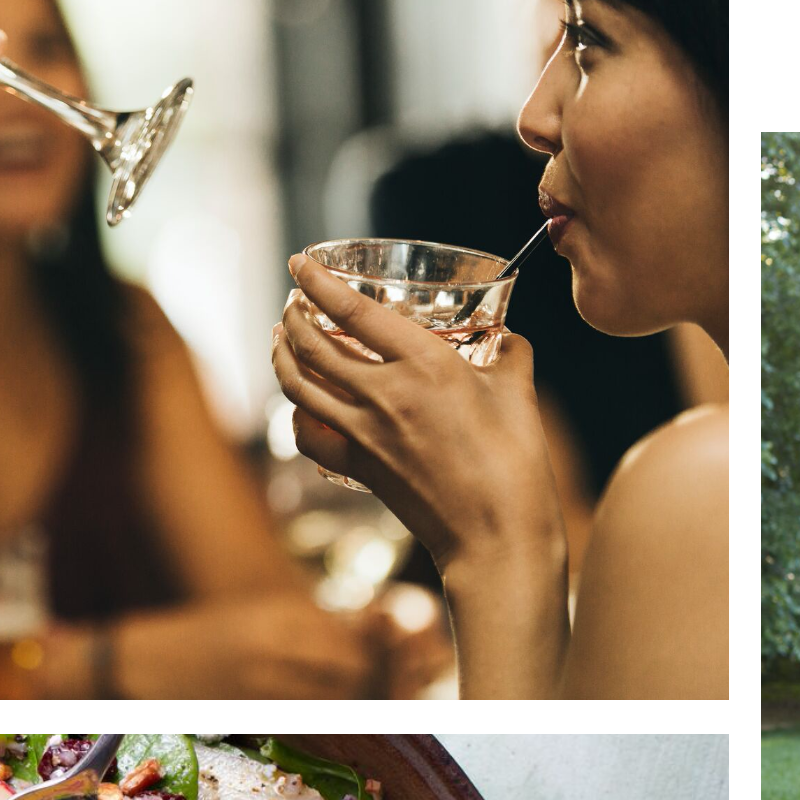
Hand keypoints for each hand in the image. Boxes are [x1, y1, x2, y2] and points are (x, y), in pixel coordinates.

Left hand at [271, 251, 557, 578]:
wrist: (497, 536)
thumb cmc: (516, 465)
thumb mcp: (520, 396)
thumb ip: (510, 356)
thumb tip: (508, 339)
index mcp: (424, 363)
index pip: (352, 310)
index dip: (316, 282)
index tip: (299, 263)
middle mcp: (384, 394)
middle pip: (313, 344)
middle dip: (293, 316)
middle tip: (292, 303)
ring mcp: (365, 434)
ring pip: (300, 385)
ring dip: (282, 357)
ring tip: (280, 341)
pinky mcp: (361, 469)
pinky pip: (310, 436)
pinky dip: (297, 416)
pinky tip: (300, 406)